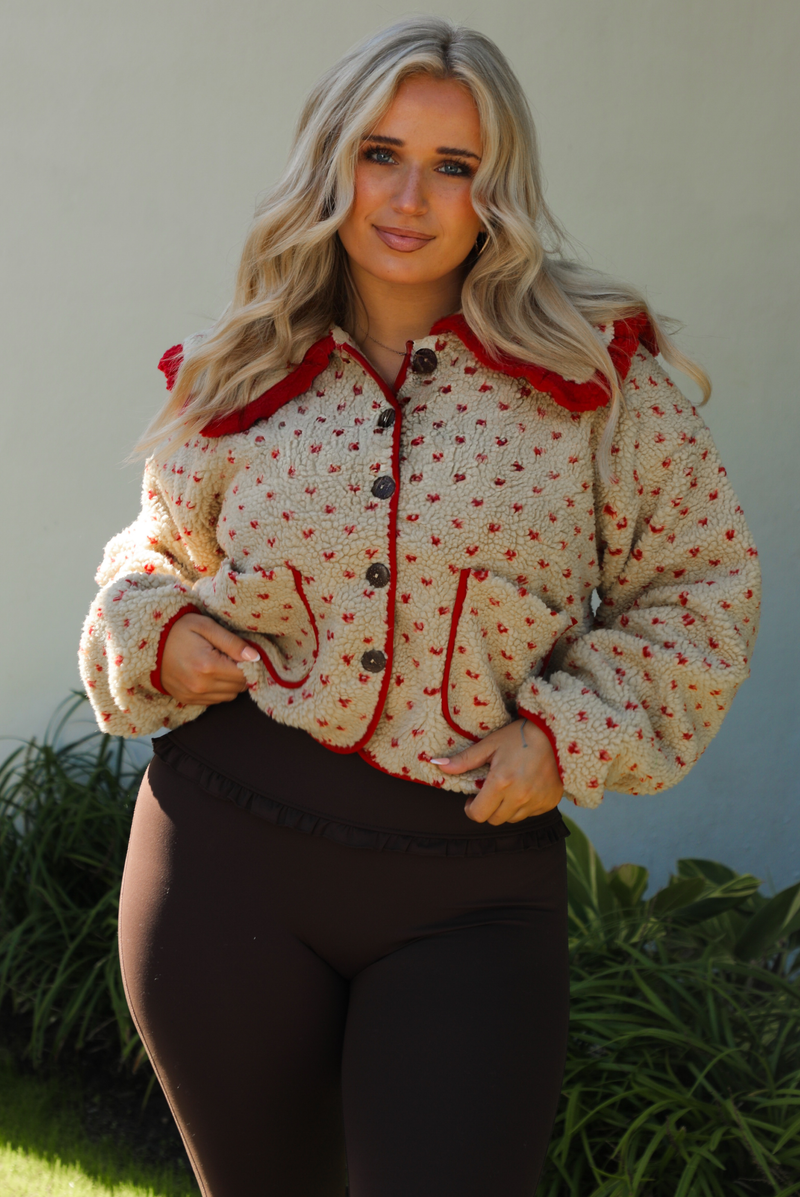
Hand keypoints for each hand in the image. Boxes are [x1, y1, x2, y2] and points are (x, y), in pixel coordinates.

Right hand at [160, 612, 258, 705]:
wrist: (148, 644)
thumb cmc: (178, 630)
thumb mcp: (206, 626)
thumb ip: (232, 642)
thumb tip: (255, 657)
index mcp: (207, 666)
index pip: (245, 674)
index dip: (249, 663)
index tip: (243, 652)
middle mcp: (201, 686)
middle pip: (240, 687)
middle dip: (241, 673)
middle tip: (230, 656)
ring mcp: (193, 696)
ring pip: (230, 696)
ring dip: (231, 682)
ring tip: (219, 664)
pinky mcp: (188, 700)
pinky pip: (216, 700)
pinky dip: (219, 689)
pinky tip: (210, 674)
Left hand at [431, 719, 562, 824]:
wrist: (557, 733)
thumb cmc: (520, 736)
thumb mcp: (490, 744)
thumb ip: (464, 760)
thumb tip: (437, 764)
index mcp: (501, 783)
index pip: (478, 815)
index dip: (471, 809)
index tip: (472, 798)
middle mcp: (519, 797)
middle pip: (494, 820)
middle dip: (488, 808)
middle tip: (490, 790)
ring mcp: (536, 802)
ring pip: (512, 819)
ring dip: (505, 808)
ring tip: (508, 788)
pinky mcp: (549, 803)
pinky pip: (530, 814)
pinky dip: (524, 805)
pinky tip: (525, 787)